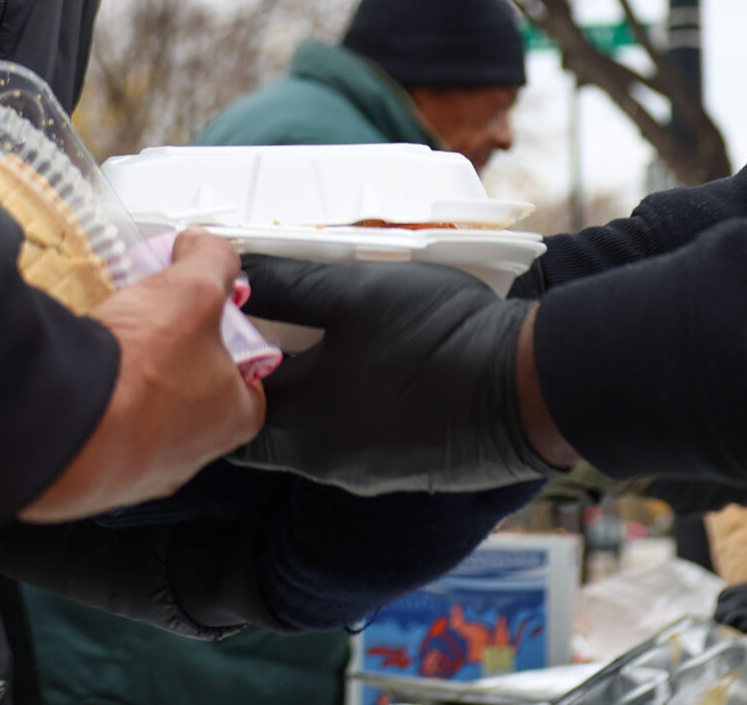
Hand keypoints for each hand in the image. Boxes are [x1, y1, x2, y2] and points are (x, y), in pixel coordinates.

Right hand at [21, 229, 263, 521]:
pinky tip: (79, 378)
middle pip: (194, 398)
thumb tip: (206, 246)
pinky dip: (92, 408)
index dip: (233, 346)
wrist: (59, 423)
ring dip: (129, 387)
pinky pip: (98, 436)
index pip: (250, 382)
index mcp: (232, 416)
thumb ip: (211, 261)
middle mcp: (191, 455)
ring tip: (110, 350)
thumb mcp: (192, 290)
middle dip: (174, 363)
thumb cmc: (138, 373)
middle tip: (152, 330)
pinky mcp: (92, 478)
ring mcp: (140, 473)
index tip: (213, 322)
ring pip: (144, 419)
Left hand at [236, 257, 565, 494]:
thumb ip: (290, 286)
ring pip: (311, 435)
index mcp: (301, 424)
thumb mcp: (356, 296)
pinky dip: (346, 408)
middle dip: (261, 383)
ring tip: (319, 341)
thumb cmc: (436, 336)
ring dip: (307, 394)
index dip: (220, 363)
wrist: (527, 388)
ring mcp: (366, 473)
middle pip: (266, 427)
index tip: (222, 324)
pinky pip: (353, 441)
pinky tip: (369, 369)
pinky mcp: (402, 469)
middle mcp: (324, 462)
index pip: (227, 408)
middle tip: (266, 330)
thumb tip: (234, 274)